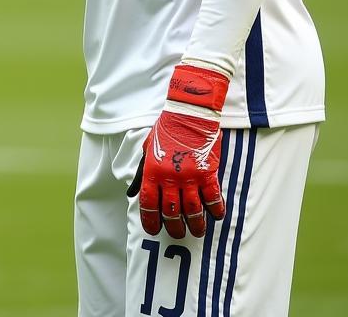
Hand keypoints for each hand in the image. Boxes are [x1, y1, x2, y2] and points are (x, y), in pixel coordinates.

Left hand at [126, 63, 228, 237]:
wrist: (189, 113)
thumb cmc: (166, 130)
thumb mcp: (147, 149)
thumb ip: (140, 172)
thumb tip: (131, 193)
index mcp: (151, 171)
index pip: (148, 203)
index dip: (150, 221)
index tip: (154, 231)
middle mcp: (169, 177)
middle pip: (170, 212)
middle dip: (175, 228)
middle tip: (179, 233)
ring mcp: (189, 176)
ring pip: (192, 210)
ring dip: (196, 224)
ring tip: (198, 230)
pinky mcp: (207, 173)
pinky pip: (213, 198)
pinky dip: (216, 210)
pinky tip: (215, 215)